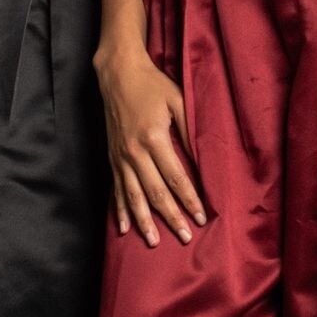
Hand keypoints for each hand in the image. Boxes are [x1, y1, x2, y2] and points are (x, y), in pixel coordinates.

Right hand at [94, 39, 206, 245]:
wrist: (118, 74)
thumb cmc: (152, 85)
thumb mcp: (178, 101)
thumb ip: (190, 130)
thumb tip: (203, 159)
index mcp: (154, 138)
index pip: (176, 178)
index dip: (190, 200)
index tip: (202, 217)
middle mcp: (134, 152)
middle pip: (155, 193)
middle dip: (171, 217)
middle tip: (185, 237)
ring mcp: (120, 157)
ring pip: (133, 196)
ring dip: (144, 221)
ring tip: (154, 242)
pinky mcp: (112, 157)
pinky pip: (117, 189)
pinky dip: (120, 210)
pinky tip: (124, 228)